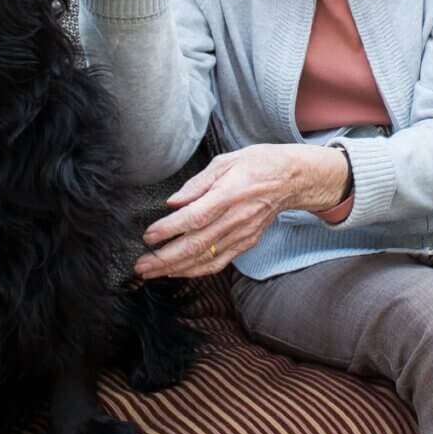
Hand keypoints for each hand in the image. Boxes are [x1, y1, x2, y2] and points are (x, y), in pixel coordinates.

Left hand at [135, 144, 348, 277]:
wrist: (292, 179)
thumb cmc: (257, 164)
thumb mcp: (226, 161)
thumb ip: (197, 183)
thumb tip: (173, 202)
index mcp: (229, 193)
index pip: (195, 217)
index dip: (170, 229)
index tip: (148, 236)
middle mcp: (235, 218)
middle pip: (197, 245)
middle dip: (165, 259)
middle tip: (140, 265)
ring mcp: (242, 234)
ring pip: (205, 259)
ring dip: (175, 269)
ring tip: (151, 273)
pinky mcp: (246, 243)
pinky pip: (218, 263)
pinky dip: (196, 271)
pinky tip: (177, 272)